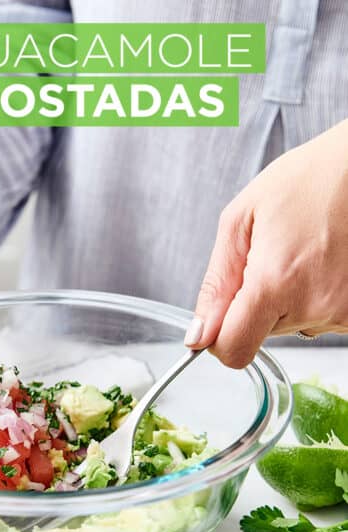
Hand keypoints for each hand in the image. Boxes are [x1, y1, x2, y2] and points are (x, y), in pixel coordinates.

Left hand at [186, 119, 347, 366]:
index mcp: (275, 282)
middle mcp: (314, 305)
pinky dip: (314, 298)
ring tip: (304, 255)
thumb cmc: (306, 181)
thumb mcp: (240, 221)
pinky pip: (319, 319)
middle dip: (256, 305)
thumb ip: (216, 285)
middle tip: (274, 258)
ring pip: (291, 327)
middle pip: (261, 335)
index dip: (219, 339)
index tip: (220, 319)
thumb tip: (199, 335)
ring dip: (288, 300)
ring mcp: (342, 312)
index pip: (234, 350)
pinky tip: (323, 264)